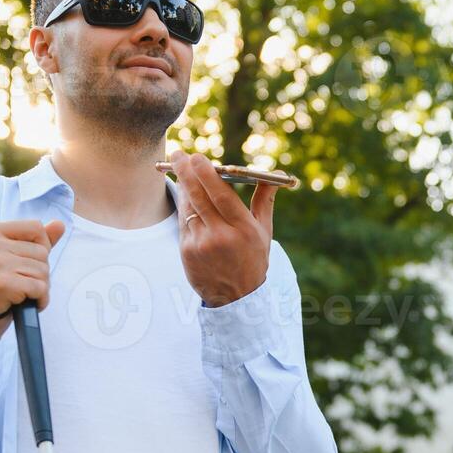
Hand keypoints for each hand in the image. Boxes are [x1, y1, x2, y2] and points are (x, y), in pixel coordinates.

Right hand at [0, 218, 65, 348]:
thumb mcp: (10, 255)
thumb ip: (35, 239)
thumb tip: (59, 224)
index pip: (36, 227)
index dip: (41, 247)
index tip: (26, 262)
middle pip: (42, 252)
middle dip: (39, 272)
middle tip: (20, 283)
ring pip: (43, 271)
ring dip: (39, 288)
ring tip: (20, 293)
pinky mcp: (1, 283)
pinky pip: (40, 287)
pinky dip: (39, 300)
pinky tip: (23, 303)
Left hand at [168, 150, 276, 305]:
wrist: (237, 298)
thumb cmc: (253, 259)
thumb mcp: (264, 232)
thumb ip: (265, 201)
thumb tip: (274, 175)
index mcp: (244, 229)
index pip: (222, 195)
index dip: (207, 174)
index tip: (197, 157)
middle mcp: (222, 236)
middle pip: (199, 197)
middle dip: (186, 172)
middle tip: (179, 154)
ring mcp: (202, 245)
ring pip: (188, 207)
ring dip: (183, 186)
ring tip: (179, 168)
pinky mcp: (188, 252)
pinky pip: (183, 221)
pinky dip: (183, 205)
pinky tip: (184, 194)